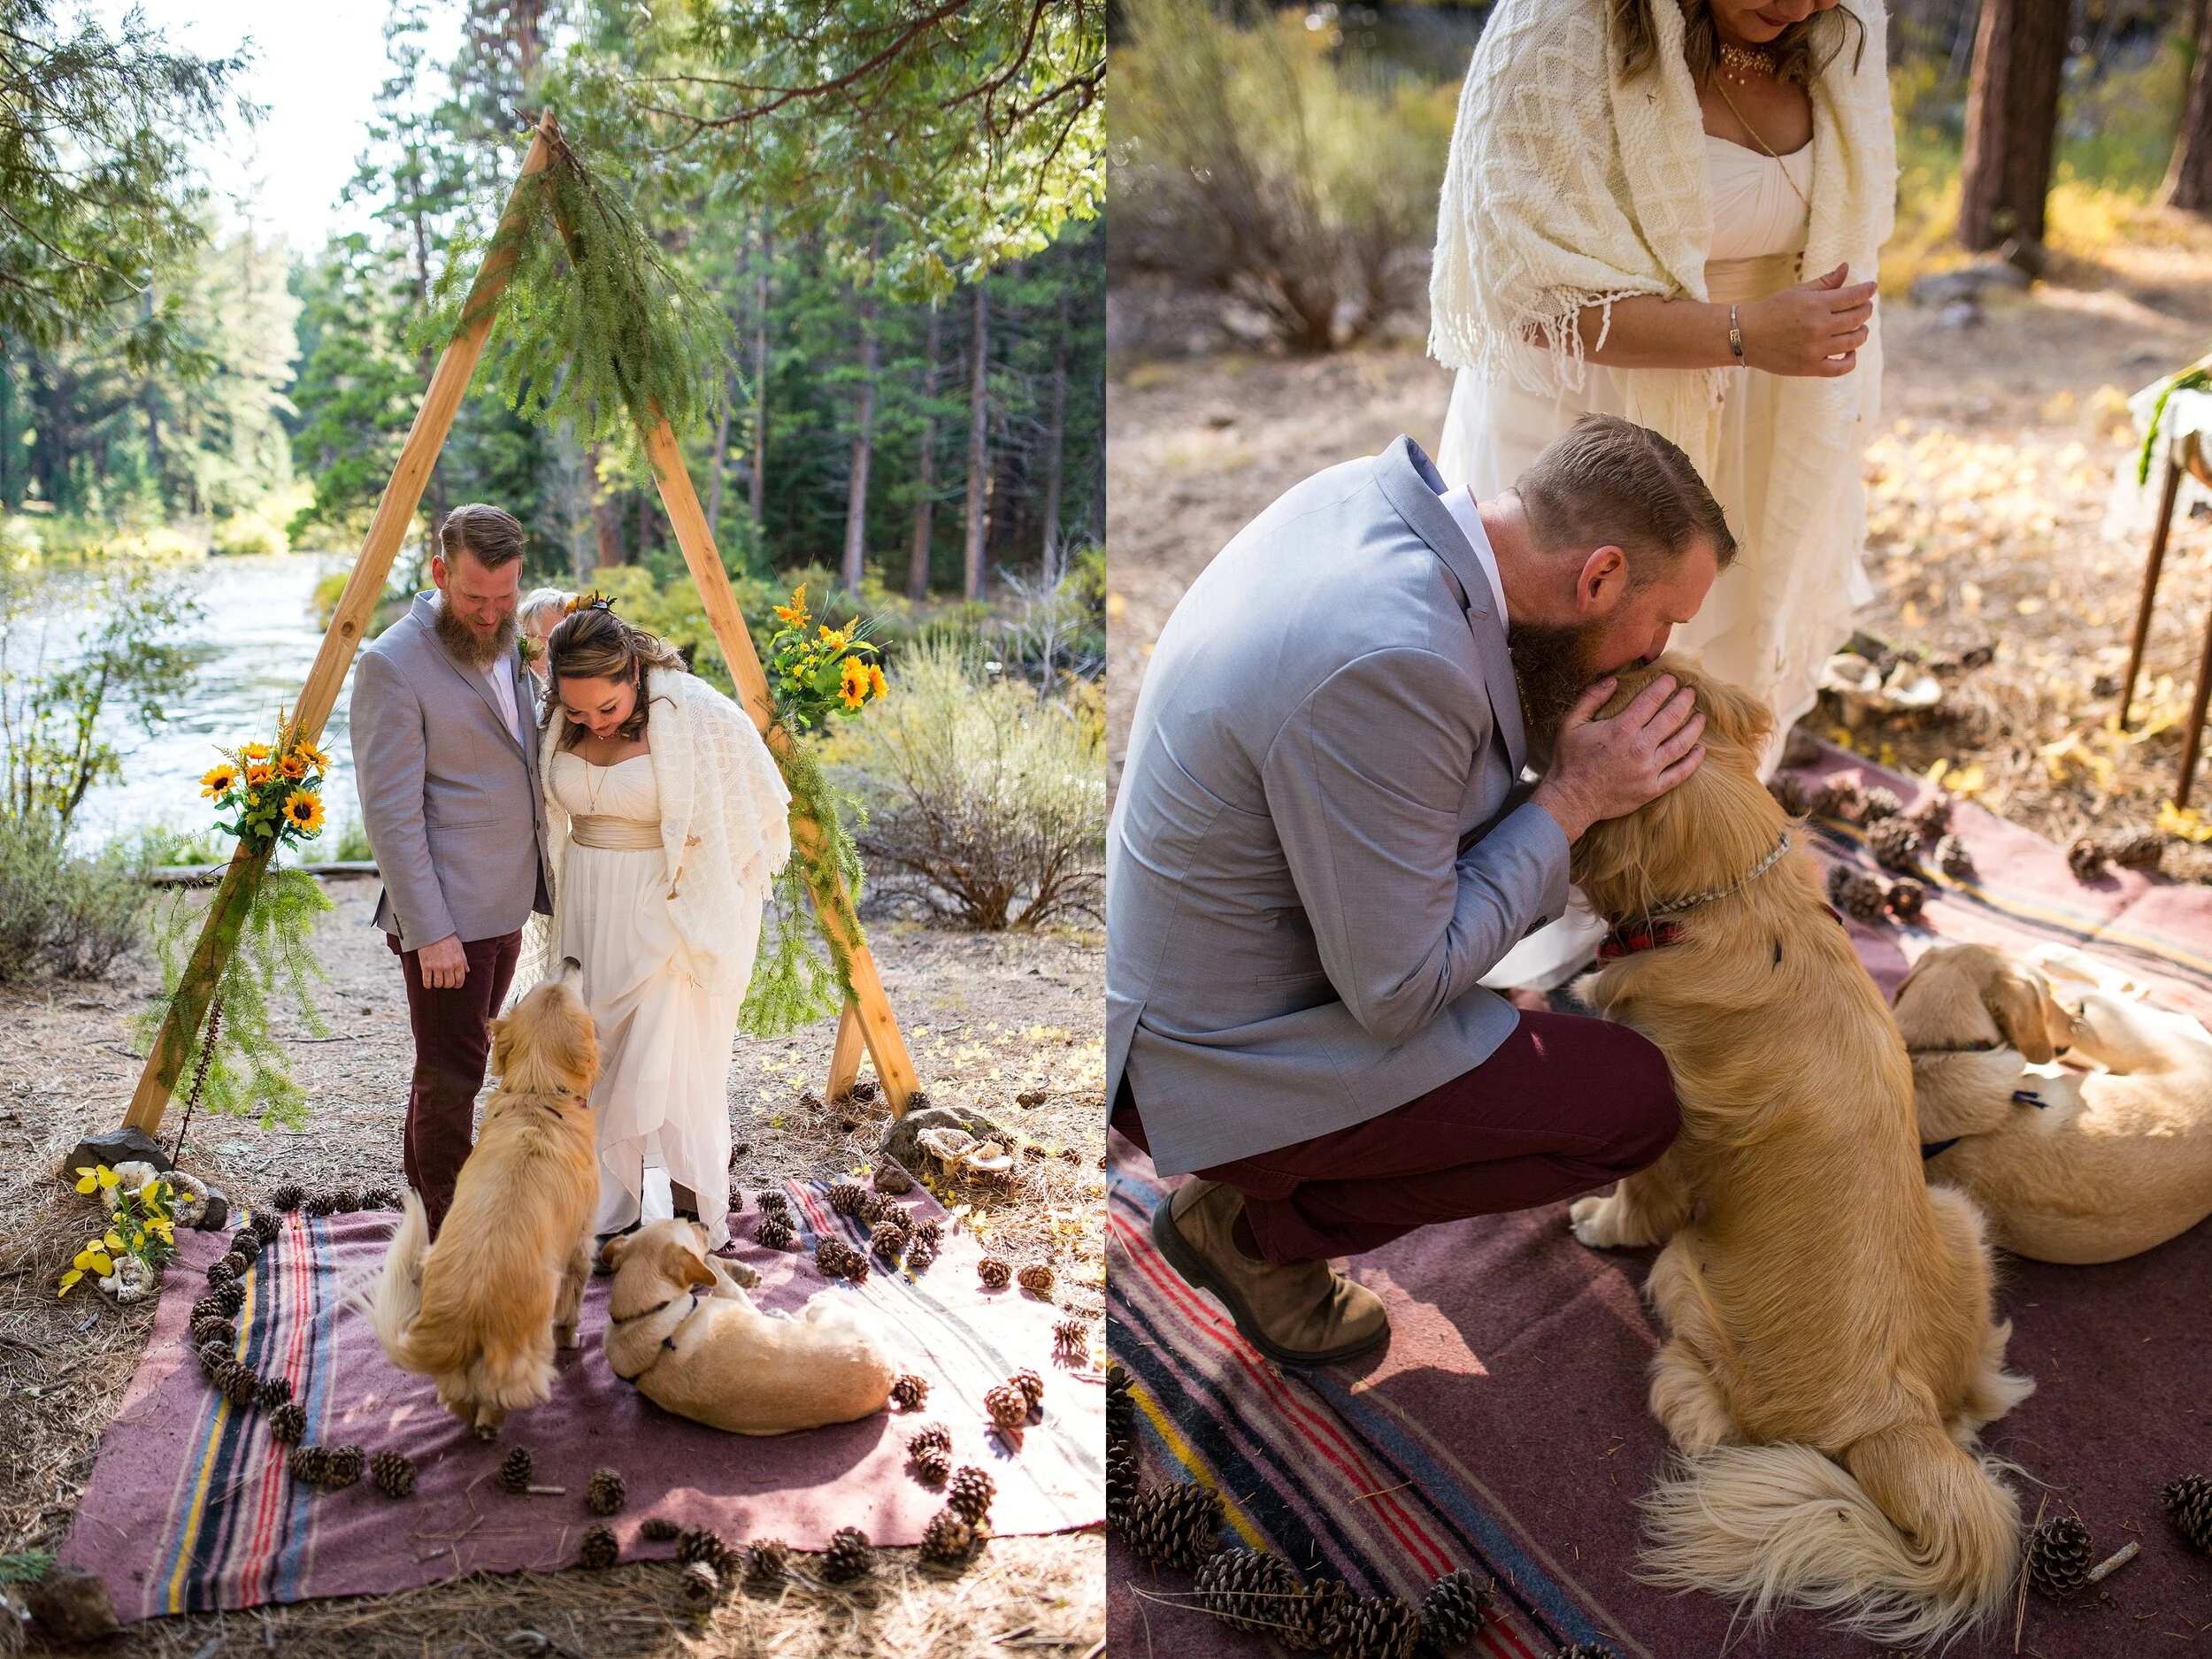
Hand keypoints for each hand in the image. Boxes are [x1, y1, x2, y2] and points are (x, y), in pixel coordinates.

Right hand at [416, 933, 467, 989]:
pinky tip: (428, 984)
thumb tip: (467, 971)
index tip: (454, 985)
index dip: (457, 985)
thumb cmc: (447, 939)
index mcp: (458, 963)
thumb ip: (463, 961)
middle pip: (449, 984)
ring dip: (437, 984)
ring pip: (438, 984)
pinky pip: (427, 981)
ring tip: (436, 981)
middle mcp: (448, 966)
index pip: (460, 980)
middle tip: (444, 981)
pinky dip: (427, 985)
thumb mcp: (459, 948)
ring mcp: (437, 967)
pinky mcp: (426, 966)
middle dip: (447, 985)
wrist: (433, 931)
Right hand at [1531, 673, 1705, 840]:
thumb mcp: (1571, 724)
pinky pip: (1680, 774)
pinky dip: (1693, 761)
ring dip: (1694, 728)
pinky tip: (1700, 750)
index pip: (1651, 700)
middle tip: (1691, 692)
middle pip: (1671, 718)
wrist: (1571, 800)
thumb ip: (1591, 698)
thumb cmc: (1569, 761)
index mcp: (1621, 729)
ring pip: (1681, 744)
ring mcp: (1648, 770)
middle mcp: (1639, 747)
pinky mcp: (1652, 789)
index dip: (1664, 686)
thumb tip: (1612, 680)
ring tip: (1700, 717)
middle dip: (1684, 701)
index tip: (1671, 679)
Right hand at [1738, 264, 1874, 377]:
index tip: (1872, 288)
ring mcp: (1815, 349)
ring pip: (1854, 341)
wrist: (1745, 336)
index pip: (1854, 296)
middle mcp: (1819, 327)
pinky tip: (1850, 352)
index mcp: (1816, 305)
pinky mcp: (1810, 367)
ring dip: (1862, 332)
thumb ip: (1825, 282)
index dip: (1867, 290)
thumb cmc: (1771, 311)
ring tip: (1860, 328)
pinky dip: (1851, 360)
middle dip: (1866, 310)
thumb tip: (1847, 268)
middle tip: (1865, 307)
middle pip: (1857, 318)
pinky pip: (1841, 368)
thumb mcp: (1797, 292)